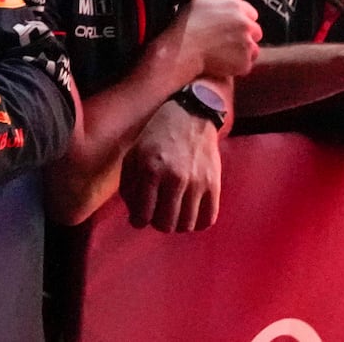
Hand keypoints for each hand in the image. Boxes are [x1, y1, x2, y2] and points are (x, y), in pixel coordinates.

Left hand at [121, 103, 221, 231]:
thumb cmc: (156, 137)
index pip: (143, 214)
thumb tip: (135, 217)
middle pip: (166, 224)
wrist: (190, 117)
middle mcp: (174, 178)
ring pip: (186, 225)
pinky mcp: (214, 185)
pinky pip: (208, 219)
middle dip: (157, 223)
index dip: (138, 221)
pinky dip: (197, 223)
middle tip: (156, 214)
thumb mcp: (134, 155)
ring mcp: (197, 182)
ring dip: (177, 225)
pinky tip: (190, 213)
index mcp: (150, 169)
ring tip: (173, 213)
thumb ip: (129, 186)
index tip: (139, 219)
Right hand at [169, 0, 259, 79]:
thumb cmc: (189, 24)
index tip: (229, 26)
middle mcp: (245, 25)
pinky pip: (246, 64)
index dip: (241, 20)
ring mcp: (246, 44)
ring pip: (253, 49)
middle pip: (256, 32)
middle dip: (245, 35)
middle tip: (226, 40)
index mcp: (237, 8)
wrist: (183, 48)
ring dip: (243, 50)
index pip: (252, 14)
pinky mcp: (244, 62)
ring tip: (223, 51)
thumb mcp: (202, 1)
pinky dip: (237, 64)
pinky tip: (222, 60)